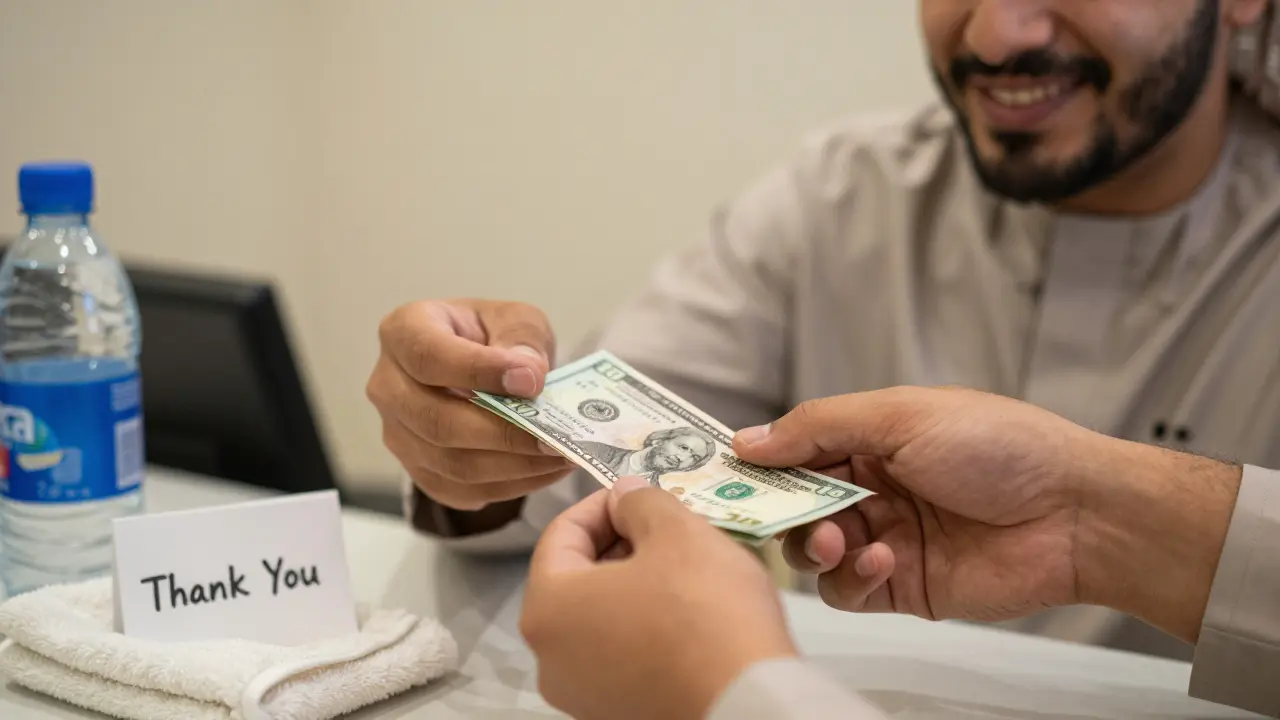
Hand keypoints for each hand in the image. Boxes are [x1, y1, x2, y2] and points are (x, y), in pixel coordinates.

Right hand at [366, 299, 573, 509]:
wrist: (481, 369)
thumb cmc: (493, 337)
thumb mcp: (516, 318)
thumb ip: (522, 338)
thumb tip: (528, 376)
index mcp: (404, 332)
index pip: (429, 356)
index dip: (478, 371)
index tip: (531, 381)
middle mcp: (388, 387)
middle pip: (435, 421)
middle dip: (502, 433)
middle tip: (555, 437)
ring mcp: (398, 435)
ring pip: (450, 464)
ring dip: (512, 466)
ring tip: (561, 456)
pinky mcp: (419, 471)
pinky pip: (461, 490)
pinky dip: (510, 486)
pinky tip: (546, 470)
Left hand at [521, 476, 796, 719]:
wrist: (747, 707)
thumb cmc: (706, 612)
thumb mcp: (678, 532)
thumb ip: (641, 501)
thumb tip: (624, 495)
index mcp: (547, 609)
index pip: (561, 533)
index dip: (604, 503)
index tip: (644, 493)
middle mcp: (549, 659)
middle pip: (578, 578)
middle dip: (622, 544)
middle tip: (670, 526)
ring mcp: (581, 695)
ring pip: (601, 617)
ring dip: (636, 584)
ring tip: (686, 567)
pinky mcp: (617, 715)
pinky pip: (621, 654)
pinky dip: (645, 626)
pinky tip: (690, 614)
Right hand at [732, 386, 1240, 640]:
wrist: (1074, 515)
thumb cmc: (1000, 446)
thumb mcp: (901, 414)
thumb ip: (818, 427)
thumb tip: (747, 440)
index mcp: (869, 437)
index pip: (794, 449)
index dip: (757, 462)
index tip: (716, 474)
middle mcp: (871, 486)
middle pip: (793, 504)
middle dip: (778, 510)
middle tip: (768, 515)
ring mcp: (884, 536)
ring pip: (811, 550)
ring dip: (812, 545)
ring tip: (837, 538)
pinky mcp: (901, 586)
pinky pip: (847, 590)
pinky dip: (850, 578)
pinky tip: (882, 558)